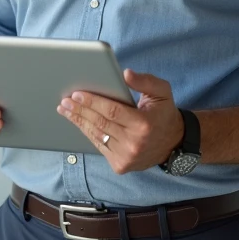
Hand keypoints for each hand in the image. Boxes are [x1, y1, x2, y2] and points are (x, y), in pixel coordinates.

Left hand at [58, 69, 183, 173]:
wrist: (173, 143)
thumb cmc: (163, 113)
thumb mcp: (161, 92)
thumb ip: (145, 81)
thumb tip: (125, 74)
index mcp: (143, 124)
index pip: (111, 111)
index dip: (92, 102)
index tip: (76, 94)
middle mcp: (134, 143)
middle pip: (100, 123)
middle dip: (80, 110)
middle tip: (65, 100)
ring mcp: (126, 157)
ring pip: (96, 135)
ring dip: (78, 122)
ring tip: (65, 110)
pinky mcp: (120, 165)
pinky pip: (98, 146)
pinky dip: (87, 133)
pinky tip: (78, 122)